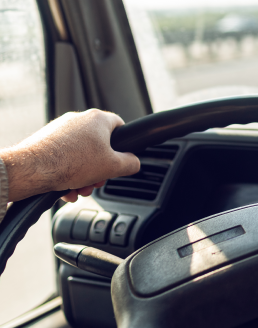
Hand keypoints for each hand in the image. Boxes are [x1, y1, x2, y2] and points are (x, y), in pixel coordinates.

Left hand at [0, 109, 139, 201]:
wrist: (33, 168)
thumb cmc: (71, 163)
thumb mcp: (113, 167)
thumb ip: (131, 163)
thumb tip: (135, 163)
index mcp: (98, 119)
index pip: (120, 125)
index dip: (124, 144)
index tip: (122, 158)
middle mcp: (78, 120)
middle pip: (99, 144)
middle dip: (100, 167)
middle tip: (98, 180)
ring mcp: (60, 129)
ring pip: (81, 154)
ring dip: (84, 174)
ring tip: (80, 188)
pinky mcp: (45, 140)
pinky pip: (64, 157)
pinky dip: (68, 173)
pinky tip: (67, 188)